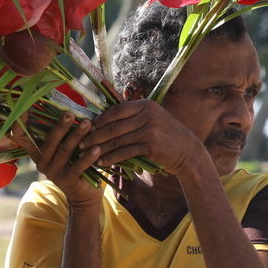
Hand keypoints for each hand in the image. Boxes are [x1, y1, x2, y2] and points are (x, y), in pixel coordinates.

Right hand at [11, 112, 102, 208]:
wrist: (84, 194)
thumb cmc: (75, 163)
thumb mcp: (65, 149)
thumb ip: (62, 133)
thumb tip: (68, 108)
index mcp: (38, 152)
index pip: (22, 138)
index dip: (20, 124)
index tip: (23, 108)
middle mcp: (42, 163)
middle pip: (50, 140)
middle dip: (61, 126)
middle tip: (70, 114)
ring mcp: (53, 173)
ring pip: (65, 150)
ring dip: (77, 136)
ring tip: (88, 124)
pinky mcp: (67, 181)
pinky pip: (78, 166)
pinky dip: (88, 157)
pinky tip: (97, 148)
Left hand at [79, 99, 200, 174]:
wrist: (187, 151)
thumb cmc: (164, 136)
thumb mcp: (151, 119)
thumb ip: (131, 117)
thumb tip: (101, 118)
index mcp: (145, 105)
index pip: (116, 110)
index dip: (99, 119)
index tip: (87, 127)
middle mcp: (148, 115)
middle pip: (114, 126)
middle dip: (95, 135)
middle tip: (81, 143)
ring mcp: (150, 130)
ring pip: (118, 140)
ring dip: (100, 148)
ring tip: (87, 154)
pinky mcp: (152, 146)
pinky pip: (125, 152)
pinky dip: (111, 158)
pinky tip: (102, 162)